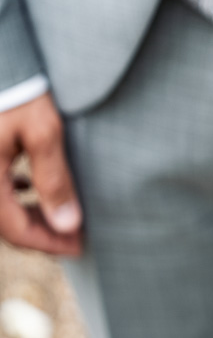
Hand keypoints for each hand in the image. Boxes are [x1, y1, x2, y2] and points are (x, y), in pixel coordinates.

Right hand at [0, 93, 82, 255]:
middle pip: (4, 223)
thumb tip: (67, 224)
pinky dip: (11, 193)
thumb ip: (53, 180)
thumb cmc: (18, 91)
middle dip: (40, 232)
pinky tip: (28, 186)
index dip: (49, 243)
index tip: (80, 246)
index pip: (14, 230)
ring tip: (61, 214)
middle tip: (75, 235)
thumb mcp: (42, 133)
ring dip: (27, 214)